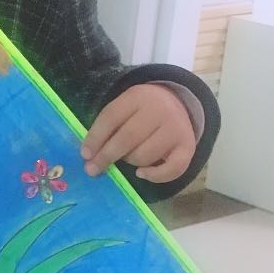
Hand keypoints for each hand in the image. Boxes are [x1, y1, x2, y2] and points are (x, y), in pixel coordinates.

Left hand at [80, 84, 195, 183]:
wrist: (177, 103)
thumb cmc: (141, 110)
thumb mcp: (124, 107)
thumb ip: (108, 126)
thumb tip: (90, 154)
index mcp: (137, 96)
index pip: (111, 117)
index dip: (95, 137)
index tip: (85, 155)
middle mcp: (160, 111)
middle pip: (127, 138)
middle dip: (106, 156)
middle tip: (92, 169)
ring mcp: (176, 129)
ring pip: (144, 155)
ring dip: (130, 161)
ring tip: (128, 157)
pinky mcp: (188, 147)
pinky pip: (171, 169)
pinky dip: (154, 176)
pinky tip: (141, 173)